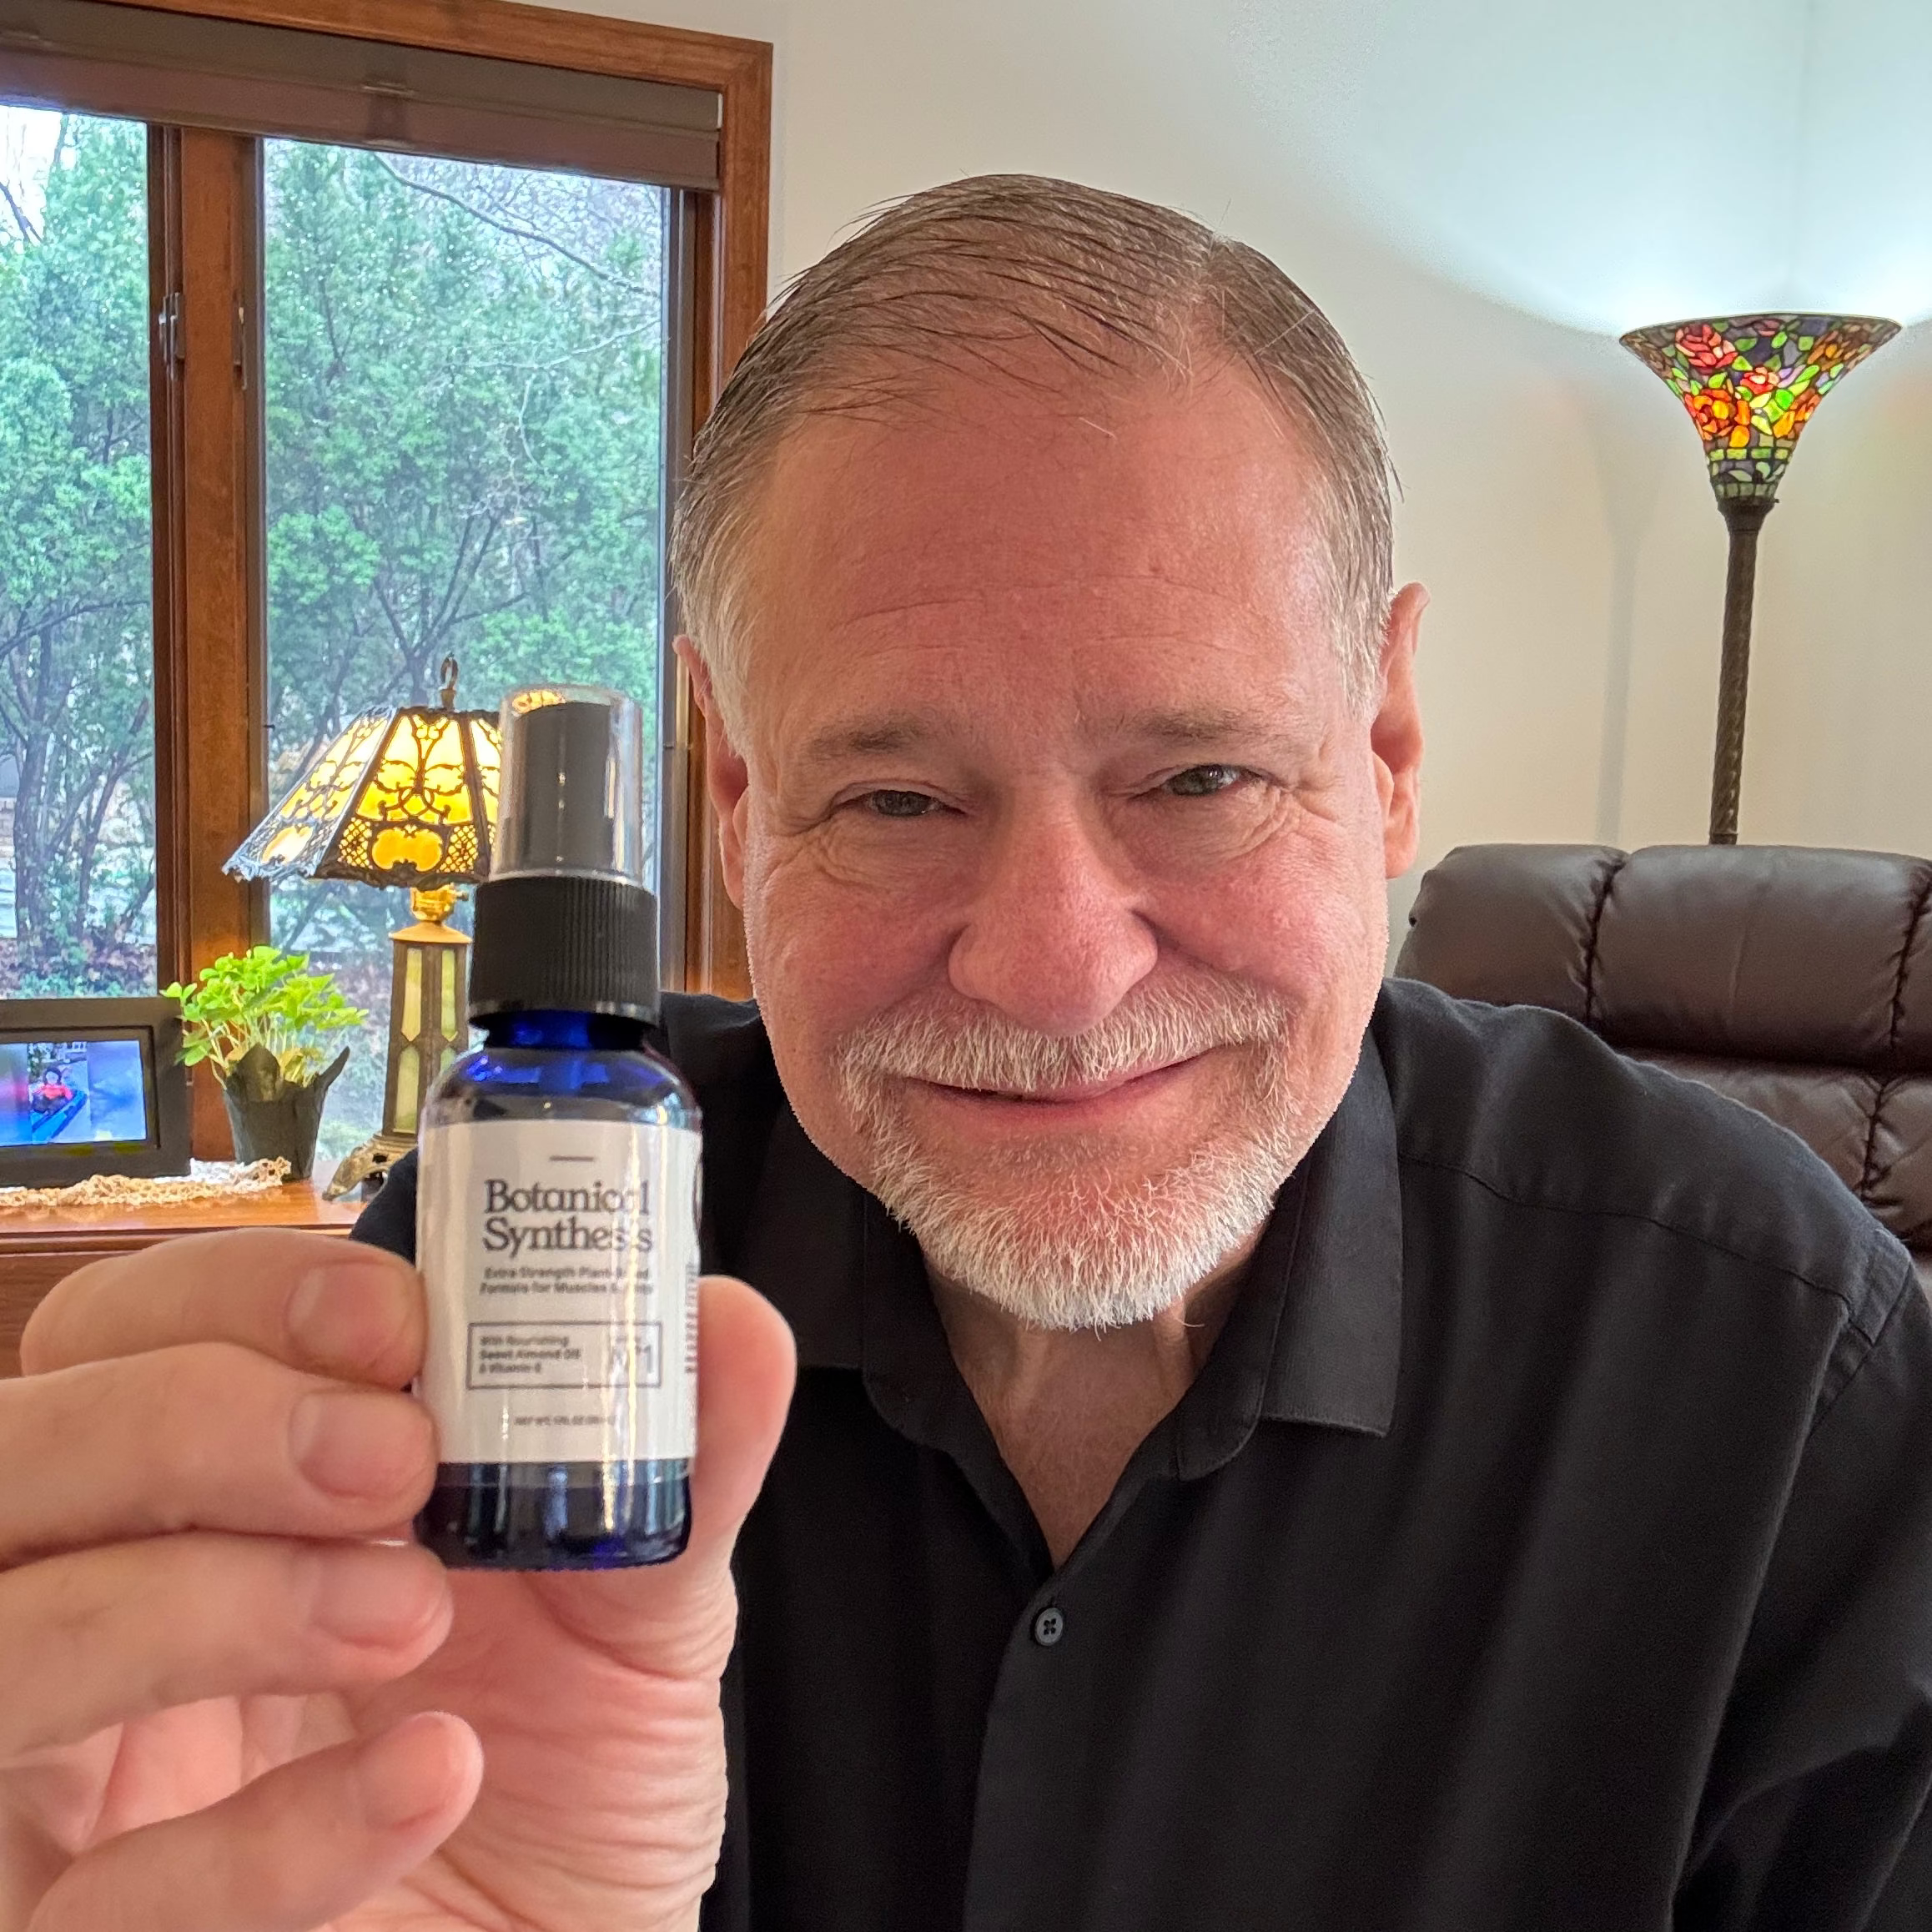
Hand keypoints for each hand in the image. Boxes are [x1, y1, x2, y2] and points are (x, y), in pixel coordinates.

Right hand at [0, 1229, 795, 1930]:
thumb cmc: (564, 1792)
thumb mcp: (639, 1619)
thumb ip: (675, 1468)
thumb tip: (733, 1323)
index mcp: (216, 1502)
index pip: (127, 1333)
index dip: (236, 1298)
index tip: (395, 1319)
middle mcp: (102, 1619)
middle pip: (12, 1456)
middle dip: (192, 1418)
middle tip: (393, 1459)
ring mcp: (67, 1797)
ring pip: (0, 1643)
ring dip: (205, 1600)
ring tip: (410, 1611)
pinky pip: (97, 1903)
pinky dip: (262, 1839)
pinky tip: (430, 1776)